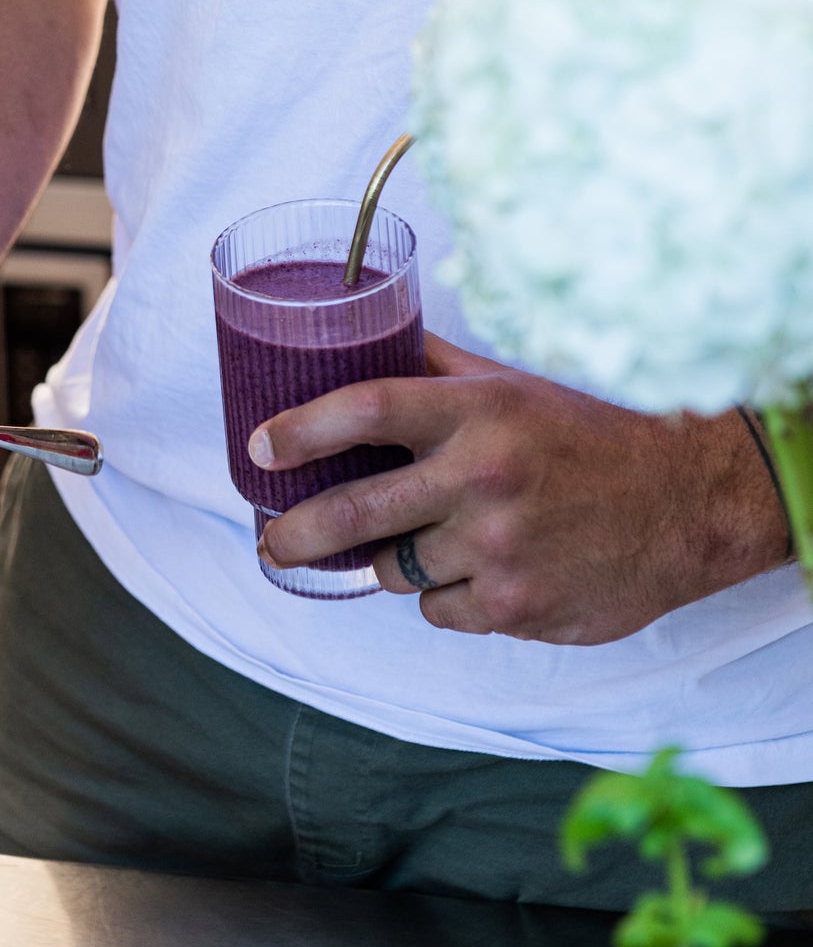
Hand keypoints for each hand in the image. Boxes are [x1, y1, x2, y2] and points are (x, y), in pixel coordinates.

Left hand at [251, 333, 788, 643]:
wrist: (688, 505)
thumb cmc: (592, 438)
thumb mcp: (514, 386)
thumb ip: (437, 370)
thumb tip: (364, 336)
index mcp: (479, 414)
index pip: (367, 409)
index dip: (301, 428)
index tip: (258, 445)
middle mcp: (482, 479)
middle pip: (353, 512)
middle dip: (295, 533)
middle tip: (270, 541)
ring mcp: (498, 549)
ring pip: (394, 569)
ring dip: (396, 559)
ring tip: (433, 539)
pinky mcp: (516, 608)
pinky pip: (437, 610)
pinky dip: (445, 596)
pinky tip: (481, 570)